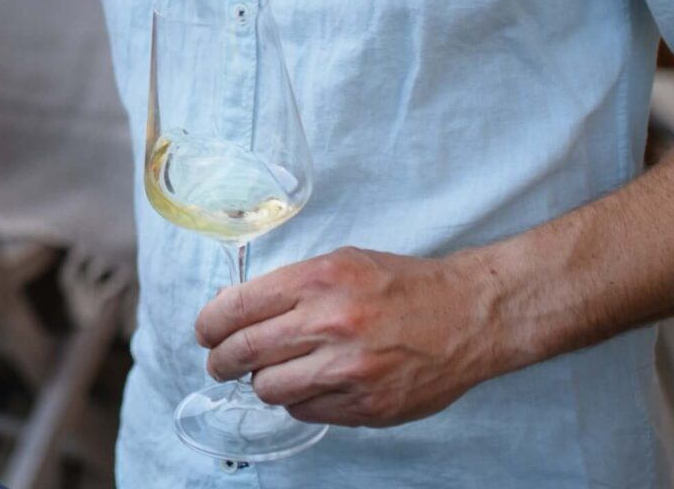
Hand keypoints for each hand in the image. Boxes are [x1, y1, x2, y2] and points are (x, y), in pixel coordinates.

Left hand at [195, 246, 518, 426]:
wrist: (468, 315)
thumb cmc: (403, 286)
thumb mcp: (342, 263)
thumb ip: (291, 287)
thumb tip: (239, 311)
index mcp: (319, 281)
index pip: (238, 307)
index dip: (210, 324)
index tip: (205, 331)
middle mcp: (330, 324)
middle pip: (244, 353)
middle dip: (220, 360)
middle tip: (218, 362)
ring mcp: (348, 370)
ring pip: (269, 389)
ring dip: (262, 383)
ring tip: (270, 373)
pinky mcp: (366, 406)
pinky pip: (305, 411)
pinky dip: (299, 400)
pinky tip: (311, 384)